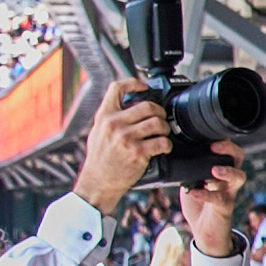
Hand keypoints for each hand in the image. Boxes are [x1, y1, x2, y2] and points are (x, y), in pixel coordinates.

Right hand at [72, 83, 171, 214]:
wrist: (98, 181)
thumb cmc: (100, 158)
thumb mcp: (98, 131)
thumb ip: (112, 117)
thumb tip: (130, 103)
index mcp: (104, 116)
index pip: (117, 88)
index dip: (134, 83)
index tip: (144, 87)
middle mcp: (114, 124)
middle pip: (147, 105)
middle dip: (159, 111)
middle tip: (160, 118)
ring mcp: (126, 138)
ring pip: (157, 122)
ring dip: (165, 128)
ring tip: (162, 133)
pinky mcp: (137, 152)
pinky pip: (161, 142)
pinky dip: (166, 144)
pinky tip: (163, 147)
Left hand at [175, 148, 247, 255]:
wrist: (205, 232)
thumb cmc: (199, 206)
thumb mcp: (190, 182)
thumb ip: (187, 170)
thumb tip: (173, 155)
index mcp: (220, 171)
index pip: (227, 150)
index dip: (222, 141)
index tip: (210, 135)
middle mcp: (228, 180)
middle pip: (238, 158)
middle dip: (229, 150)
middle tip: (215, 147)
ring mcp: (228, 193)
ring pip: (238, 177)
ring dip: (227, 171)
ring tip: (214, 170)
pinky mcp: (224, 207)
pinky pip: (219, 198)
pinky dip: (205, 194)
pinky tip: (194, 191)